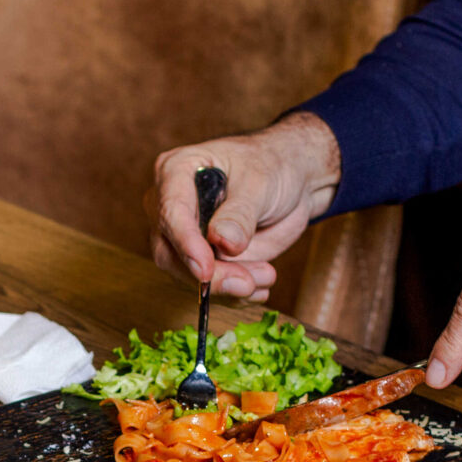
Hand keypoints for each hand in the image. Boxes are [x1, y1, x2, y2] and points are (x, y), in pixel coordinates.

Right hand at [146, 112, 343, 298]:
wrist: (291, 181)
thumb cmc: (271, 165)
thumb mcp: (259, 181)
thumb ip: (239, 213)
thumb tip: (222, 242)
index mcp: (175, 171)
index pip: (170, 212)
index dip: (186, 244)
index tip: (205, 269)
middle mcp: (170, 207)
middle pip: (170, 253)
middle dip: (209, 275)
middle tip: (246, 284)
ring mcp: (183, 236)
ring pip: (187, 276)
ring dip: (227, 287)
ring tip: (265, 278)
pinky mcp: (201, 260)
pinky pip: (207, 287)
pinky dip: (233, 295)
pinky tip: (259, 289)